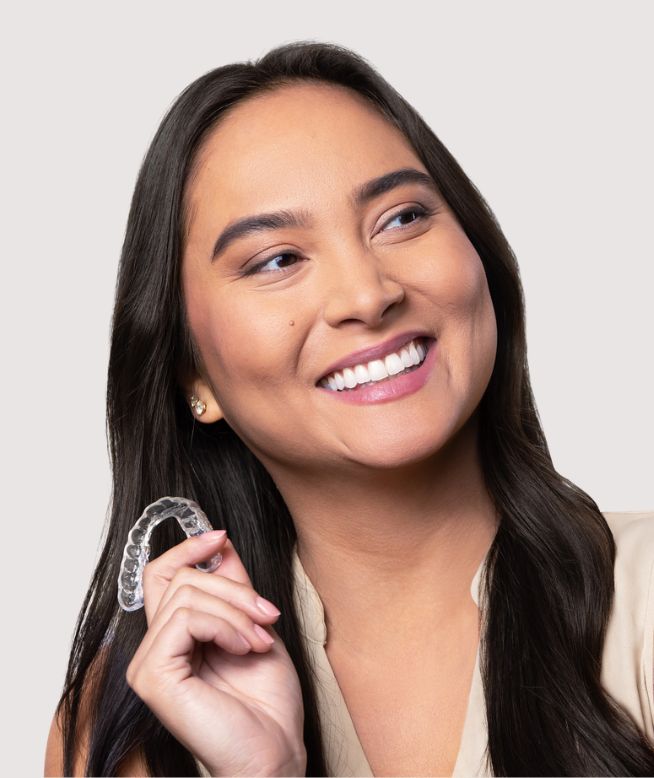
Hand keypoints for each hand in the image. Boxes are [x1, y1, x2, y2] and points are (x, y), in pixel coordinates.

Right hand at [125, 531, 306, 776]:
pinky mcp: (152, 676)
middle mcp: (156, 647)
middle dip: (233, 588)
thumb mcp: (254, 626)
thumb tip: (220, 543)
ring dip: (236, 611)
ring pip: (186, 595)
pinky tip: (244, 648)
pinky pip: (185, 620)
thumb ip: (233, 587)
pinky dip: (224, 626)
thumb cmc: (267, 702)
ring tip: (259, 640)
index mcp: (176, 635)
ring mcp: (149, 663)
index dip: (187, 548)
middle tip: (268, 615)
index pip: (160, 574)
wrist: (276, 751)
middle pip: (179, 578)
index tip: (219, 536)